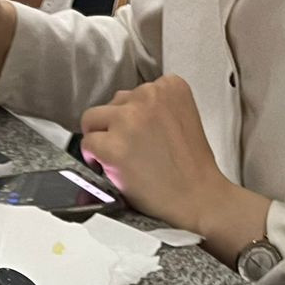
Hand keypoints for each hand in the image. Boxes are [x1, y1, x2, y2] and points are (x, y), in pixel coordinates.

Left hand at [78, 75, 264, 243]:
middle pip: (113, 103)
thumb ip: (155, 107)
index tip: (141, 133)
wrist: (197, 198)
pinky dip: (93, 157)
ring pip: (93, 119)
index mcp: (170, 86)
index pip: (135, 92)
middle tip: (131, 149)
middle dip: (117, 126)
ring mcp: (129, 120)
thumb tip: (123, 111)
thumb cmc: (191, 167)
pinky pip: (87, 143)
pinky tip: (110, 167)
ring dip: (102, 137)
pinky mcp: (113, 146)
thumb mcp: (183, 117)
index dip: (134, 116)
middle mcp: (148, 96)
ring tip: (121, 157)